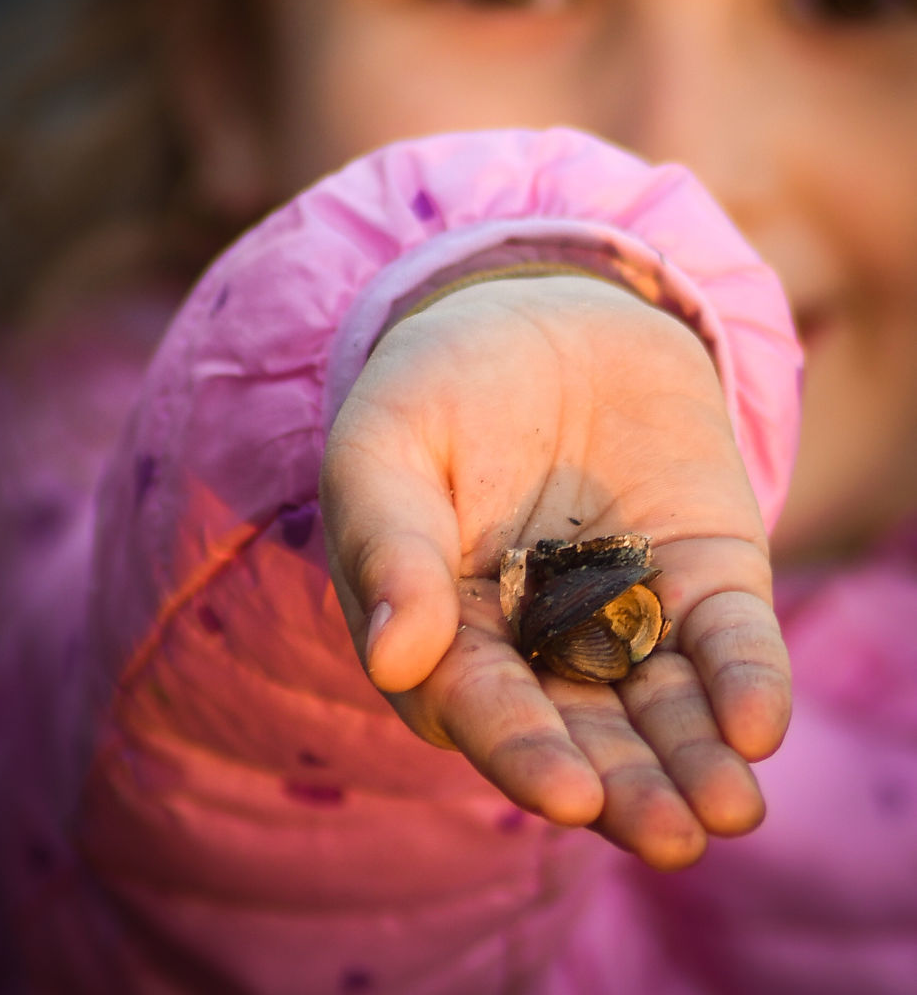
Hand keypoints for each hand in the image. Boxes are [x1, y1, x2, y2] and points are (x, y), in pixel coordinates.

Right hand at [319, 275, 790, 870]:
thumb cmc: (438, 386)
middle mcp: (541, 645)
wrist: (541, 310)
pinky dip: (746, 680)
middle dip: (627, 788)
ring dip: (696, 762)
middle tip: (672, 836)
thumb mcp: (388, 445)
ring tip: (728, 810)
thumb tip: (394, 656)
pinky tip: (757, 725)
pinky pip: (727, 638)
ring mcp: (628, 613)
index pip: (483, 703)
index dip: (522, 746)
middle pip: (584, 731)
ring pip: (662, 705)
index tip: (568, 792)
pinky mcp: (702, 576)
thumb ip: (388, 543)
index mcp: (449, 632)